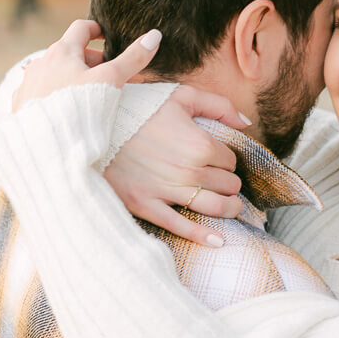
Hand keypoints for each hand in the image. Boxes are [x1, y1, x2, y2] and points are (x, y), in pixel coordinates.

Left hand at [13, 19, 157, 109]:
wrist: (49, 145)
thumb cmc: (80, 108)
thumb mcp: (111, 80)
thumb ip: (132, 59)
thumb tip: (155, 36)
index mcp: (62, 51)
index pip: (81, 28)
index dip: (96, 30)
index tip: (106, 37)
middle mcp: (41, 63)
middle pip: (68, 52)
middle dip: (88, 60)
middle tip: (106, 75)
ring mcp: (28, 83)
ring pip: (53, 72)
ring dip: (70, 77)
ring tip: (85, 95)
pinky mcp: (21, 104)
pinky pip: (39, 91)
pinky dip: (53, 93)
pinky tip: (62, 109)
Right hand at [105, 87, 250, 244]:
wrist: (92, 125)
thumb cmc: (139, 108)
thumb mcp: (180, 96)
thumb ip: (219, 106)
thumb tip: (246, 123)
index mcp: (200, 144)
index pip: (230, 161)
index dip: (226, 160)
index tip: (216, 160)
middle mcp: (189, 171)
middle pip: (227, 186)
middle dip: (228, 184)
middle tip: (222, 182)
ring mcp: (167, 190)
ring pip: (214, 208)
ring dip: (229, 209)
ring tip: (230, 208)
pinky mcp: (145, 204)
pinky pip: (181, 226)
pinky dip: (203, 236)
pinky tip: (218, 241)